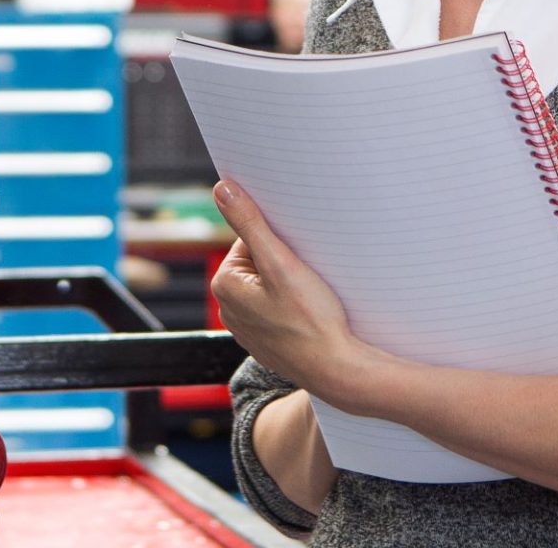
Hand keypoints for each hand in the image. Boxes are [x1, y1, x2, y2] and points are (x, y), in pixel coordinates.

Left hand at [211, 180, 387, 405]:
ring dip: (291, 283)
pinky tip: (310, 313)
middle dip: (284, 261)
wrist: (335, 369)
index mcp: (224, 284)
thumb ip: (250, 223)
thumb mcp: (280, 263)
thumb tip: (222, 188)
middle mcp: (229, 308)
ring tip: (311, 296)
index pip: (251, 239)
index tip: (297, 256)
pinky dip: (294, 305)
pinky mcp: (267, 340)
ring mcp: (248, 327)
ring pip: (271, 285)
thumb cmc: (311, 320)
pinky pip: (278, 308)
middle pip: (260, 261)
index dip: (279, 241)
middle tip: (306, 277)